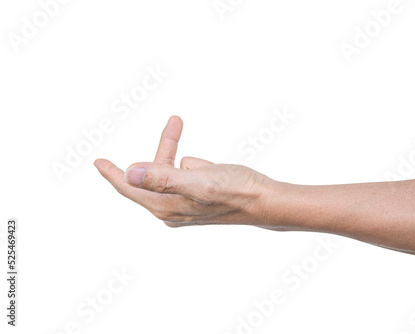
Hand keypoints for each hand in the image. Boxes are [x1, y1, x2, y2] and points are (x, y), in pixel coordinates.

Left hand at [94, 116, 273, 227]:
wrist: (265, 200)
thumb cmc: (236, 192)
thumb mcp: (199, 182)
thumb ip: (163, 178)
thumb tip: (128, 173)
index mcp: (166, 206)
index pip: (130, 188)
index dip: (113, 174)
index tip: (98, 162)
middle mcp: (172, 207)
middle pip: (152, 174)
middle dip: (163, 148)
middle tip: (176, 122)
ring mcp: (185, 202)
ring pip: (170, 170)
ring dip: (177, 152)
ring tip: (193, 134)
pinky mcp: (197, 195)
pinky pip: (186, 172)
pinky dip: (193, 164)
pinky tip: (211, 168)